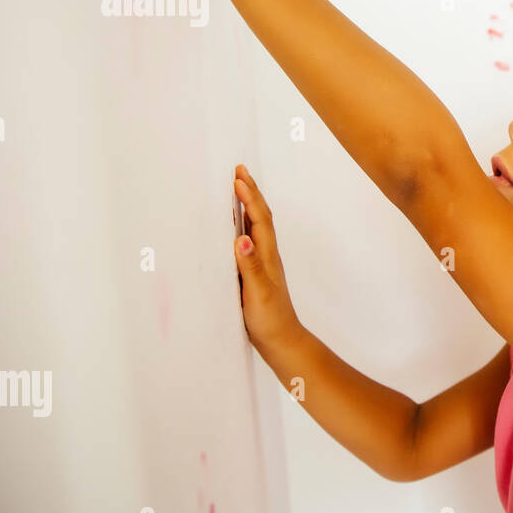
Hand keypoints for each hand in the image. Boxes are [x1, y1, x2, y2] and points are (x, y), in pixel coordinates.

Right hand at [233, 164, 301, 346]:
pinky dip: (239, 227)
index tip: (238, 177)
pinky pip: (246, 242)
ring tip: (235, 189)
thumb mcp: (257, 292)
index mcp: (266, 255)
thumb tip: (242, 239)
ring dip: (245, 206)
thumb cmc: (270, 318)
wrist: (281, 341)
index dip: (250, 197)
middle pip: (258, 217)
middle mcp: (265, 255)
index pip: (259, 219)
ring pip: (253, 227)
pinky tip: (232, 229)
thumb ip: (249, 267)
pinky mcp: (253, 274)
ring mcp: (260, 264)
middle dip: (250, 193)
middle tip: (238, 171)